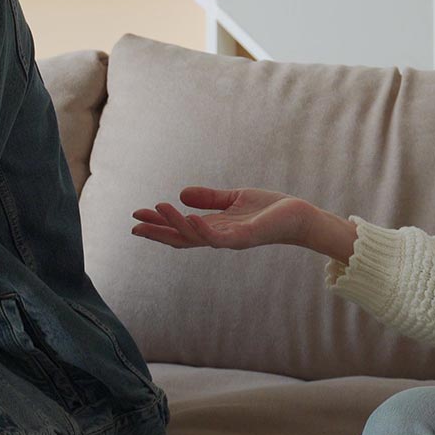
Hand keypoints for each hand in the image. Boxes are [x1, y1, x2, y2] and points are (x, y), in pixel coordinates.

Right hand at [131, 186, 358, 261]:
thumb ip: (210, 199)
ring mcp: (230, 239)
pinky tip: (188, 217)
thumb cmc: (270, 210)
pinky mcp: (244, 237)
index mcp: (216, 228)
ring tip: (156, 209)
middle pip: (181, 238)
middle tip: (134, 225)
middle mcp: (219, 237)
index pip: (181, 229)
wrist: (300, 216)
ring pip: (195, 236)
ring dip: (174, 224)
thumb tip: (181, 195)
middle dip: (157, 232)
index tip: (138, 216)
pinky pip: (217, 236)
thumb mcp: (234, 199)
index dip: (159, 224)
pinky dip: (200, 229)